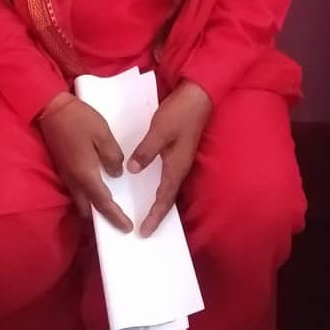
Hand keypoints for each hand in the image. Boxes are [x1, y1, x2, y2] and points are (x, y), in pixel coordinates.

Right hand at [37, 93, 132, 232]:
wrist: (51, 109)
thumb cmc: (78, 119)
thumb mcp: (102, 134)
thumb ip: (112, 157)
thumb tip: (116, 174)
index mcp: (85, 174)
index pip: (103, 203)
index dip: (115, 217)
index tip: (126, 228)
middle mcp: (73, 180)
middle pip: (87, 208)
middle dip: (101, 217)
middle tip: (117, 219)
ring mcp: (65, 174)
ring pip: (80, 200)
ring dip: (93, 207)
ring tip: (108, 206)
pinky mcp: (62, 167)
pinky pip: (76, 190)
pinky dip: (87, 195)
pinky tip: (96, 187)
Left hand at [126, 81, 211, 236]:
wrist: (197, 96)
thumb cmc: (180, 113)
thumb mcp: (160, 131)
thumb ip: (146, 151)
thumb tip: (132, 171)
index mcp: (176, 166)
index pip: (164, 198)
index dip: (154, 216)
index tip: (145, 232)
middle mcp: (179, 167)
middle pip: (167, 198)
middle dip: (157, 215)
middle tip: (144, 230)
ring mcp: (179, 160)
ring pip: (167, 188)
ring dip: (158, 202)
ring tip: (146, 214)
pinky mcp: (176, 152)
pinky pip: (166, 177)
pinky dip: (158, 188)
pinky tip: (148, 186)